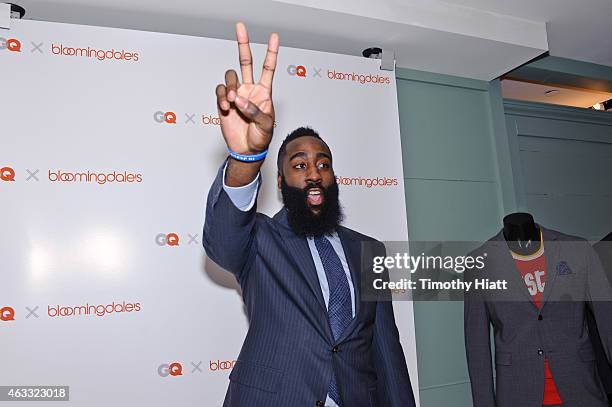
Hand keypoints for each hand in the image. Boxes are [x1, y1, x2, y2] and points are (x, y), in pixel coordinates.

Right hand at [216, 22, 278, 154]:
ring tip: (232, 101)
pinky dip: (221, 97)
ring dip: (230, 86)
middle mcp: (250, 90)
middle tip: (240, 27)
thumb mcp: (265, 125)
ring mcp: (237, 95)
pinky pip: (220, 91)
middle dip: (243, 44)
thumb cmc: (261, 138)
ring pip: (230, 77)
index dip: (271, 52)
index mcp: (264, 92)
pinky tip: (225, 107)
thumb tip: (239, 98)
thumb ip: (254, 110)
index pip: (268, 68)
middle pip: (246, 61)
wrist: (247, 150)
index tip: (274, 37)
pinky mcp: (225, 102)